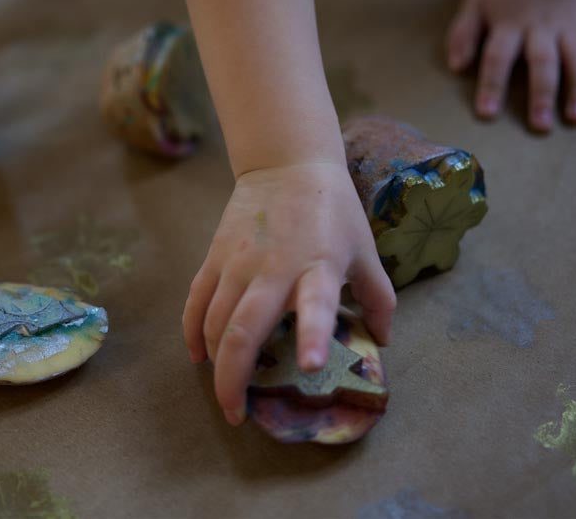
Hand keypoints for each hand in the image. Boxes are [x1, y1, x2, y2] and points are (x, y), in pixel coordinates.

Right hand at [184, 162, 395, 425]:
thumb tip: (383, 341)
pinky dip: (192, 331)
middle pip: (242, 329)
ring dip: (213, 362)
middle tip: (236, 414)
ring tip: (224, 390)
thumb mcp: (365, 250)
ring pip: (213, 321)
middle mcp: (273, 269)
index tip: (307, 365)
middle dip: (233, 378)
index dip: (312, 334)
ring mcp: (238, 263)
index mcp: (318, 267)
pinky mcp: (215, 256)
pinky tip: (196, 355)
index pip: (315, 303)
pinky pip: (195, 300)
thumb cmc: (332, 209)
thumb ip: (378, 298)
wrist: (286, 163)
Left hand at [446, 0, 575, 131]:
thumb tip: (456, 66)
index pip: (497, 58)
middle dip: (542, 95)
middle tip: (540, 126)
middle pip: (542, 64)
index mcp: (509, 26)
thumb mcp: (474, 5)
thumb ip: (463, 35)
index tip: (487, 113)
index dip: (491, 86)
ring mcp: (569, 27)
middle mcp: (541, 29)